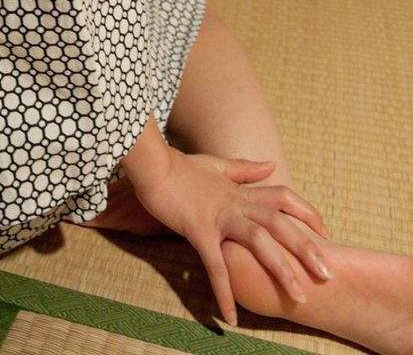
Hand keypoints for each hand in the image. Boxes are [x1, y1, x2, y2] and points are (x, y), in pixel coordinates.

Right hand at [127, 149, 330, 325]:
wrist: (153, 164)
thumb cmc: (182, 167)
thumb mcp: (217, 165)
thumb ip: (245, 169)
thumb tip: (272, 164)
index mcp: (242, 191)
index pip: (284, 198)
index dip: (307, 213)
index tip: (325, 232)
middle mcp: (237, 203)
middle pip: (280, 224)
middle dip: (307, 248)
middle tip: (328, 274)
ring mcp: (220, 217)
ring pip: (259, 242)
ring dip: (280, 269)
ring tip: (297, 296)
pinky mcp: (199, 230)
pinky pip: (216, 266)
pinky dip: (224, 292)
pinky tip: (230, 317)